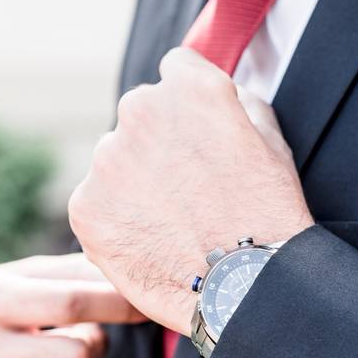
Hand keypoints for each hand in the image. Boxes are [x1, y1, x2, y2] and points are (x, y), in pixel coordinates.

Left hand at [68, 47, 313, 335]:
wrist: (248, 287)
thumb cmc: (269, 214)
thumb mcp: (271, 138)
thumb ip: (236, 101)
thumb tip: (215, 94)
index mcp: (189, 87)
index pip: (175, 70)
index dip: (189, 105)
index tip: (198, 133)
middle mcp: (140, 111)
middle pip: (139, 115)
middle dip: (158, 141)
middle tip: (187, 188)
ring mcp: (107, 160)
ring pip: (114, 161)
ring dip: (133, 181)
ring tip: (171, 223)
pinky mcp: (85, 207)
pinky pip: (96, 203)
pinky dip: (115, 220)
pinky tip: (150, 243)